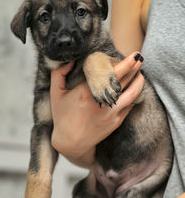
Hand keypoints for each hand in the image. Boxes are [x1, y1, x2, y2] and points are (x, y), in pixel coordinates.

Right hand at [50, 52, 143, 166]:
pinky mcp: (116, 122)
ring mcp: (112, 113)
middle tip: (140, 58)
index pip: (113, 73)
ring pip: (134, 94)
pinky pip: (131, 106)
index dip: (128, 62)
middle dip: (136, 68)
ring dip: (139, 82)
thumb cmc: (62, 117)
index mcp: (87, 91)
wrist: (71, 143)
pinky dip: (135, 96)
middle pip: (126, 81)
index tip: (135, 55)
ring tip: (140, 74)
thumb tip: (70, 60)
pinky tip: (135, 90)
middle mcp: (103, 101)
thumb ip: (59, 74)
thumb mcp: (55, 94)